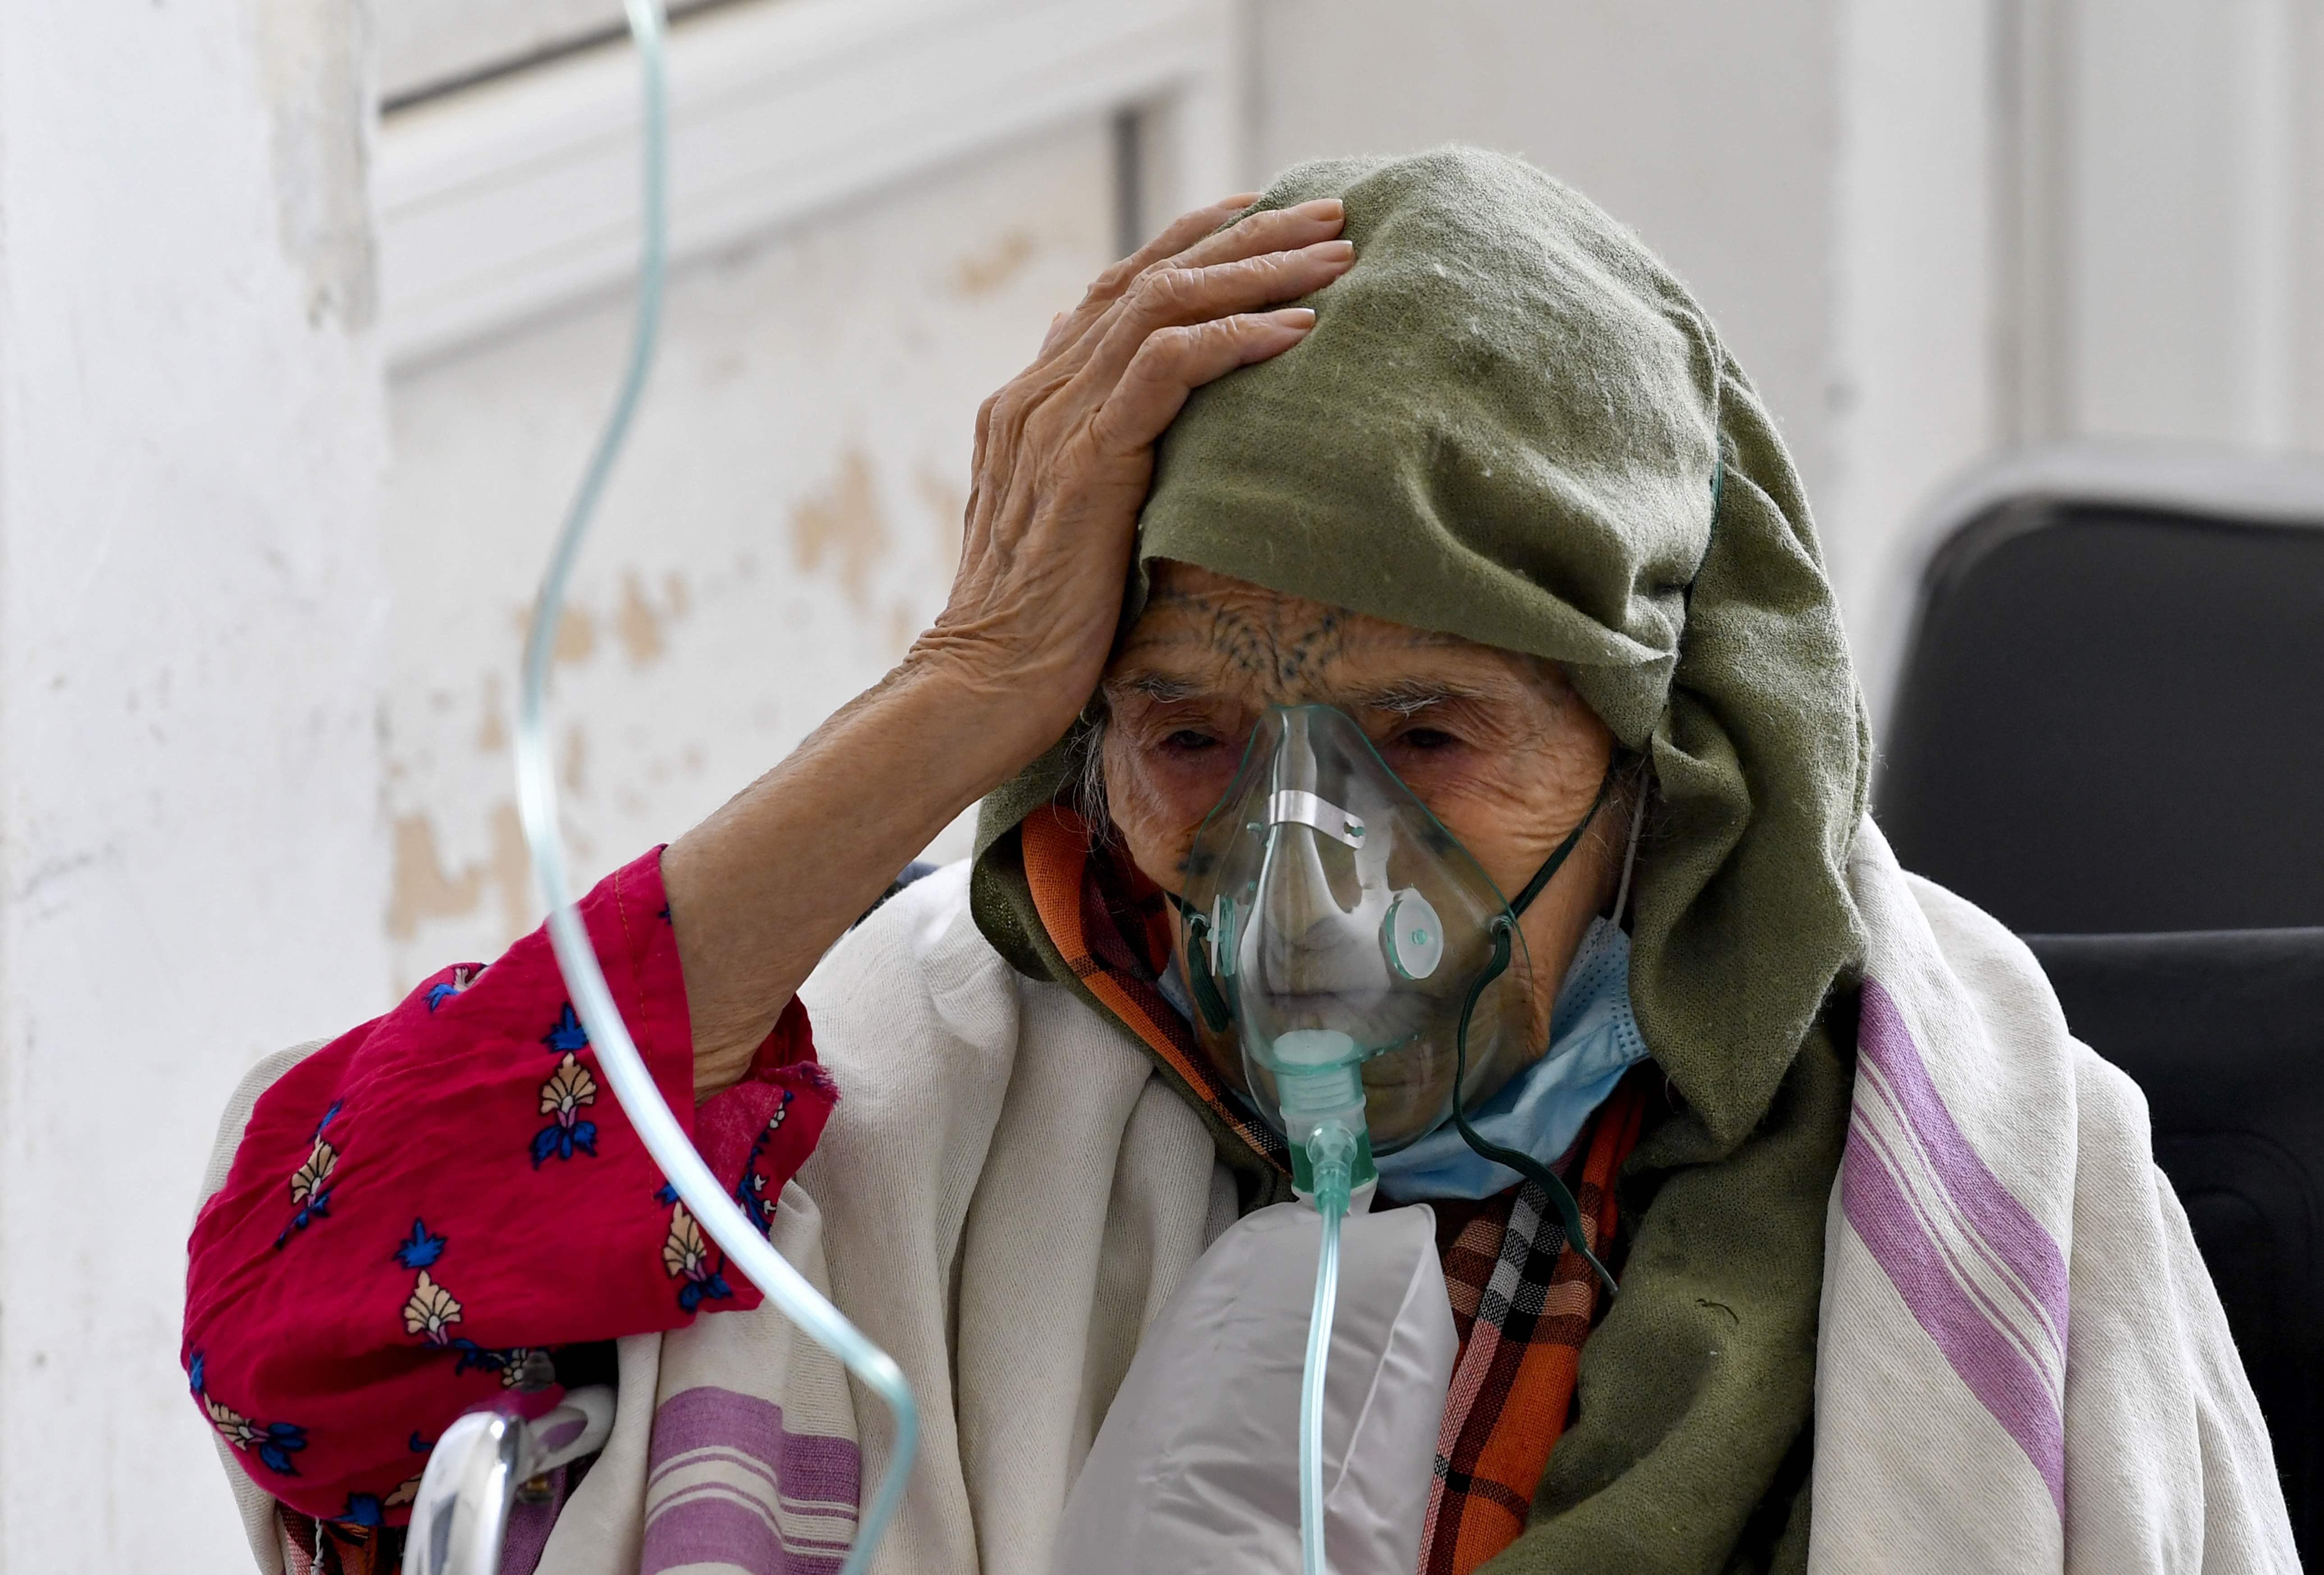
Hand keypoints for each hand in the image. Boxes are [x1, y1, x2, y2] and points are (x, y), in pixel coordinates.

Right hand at [908, 194, 1353, 779]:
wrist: (983, 689)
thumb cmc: (1041, 631)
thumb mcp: (1070, 526)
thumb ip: (1092, 459)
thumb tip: (1123, 411)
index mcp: (1030, 404)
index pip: (1117, 290)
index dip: (1193, 244)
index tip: (1265, 217)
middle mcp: (1036, 396)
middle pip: (1149, 276)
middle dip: (1245, 236)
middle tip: (1328, 212)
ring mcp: (1054, 423)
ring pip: (1162, 304)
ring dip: (1256, 271)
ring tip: (1333, 257)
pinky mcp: (1086, 462)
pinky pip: (1166, 366)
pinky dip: (1234, 338)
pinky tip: (1296, 331)